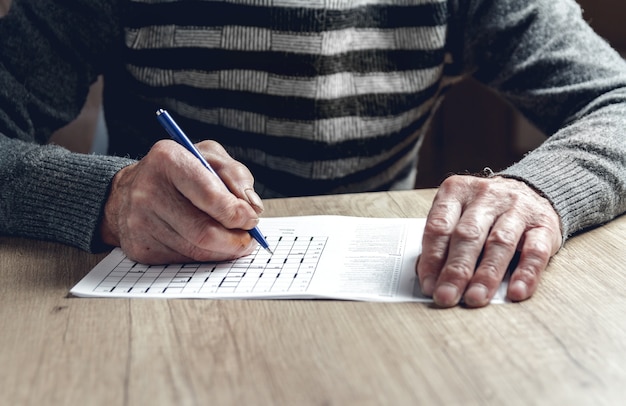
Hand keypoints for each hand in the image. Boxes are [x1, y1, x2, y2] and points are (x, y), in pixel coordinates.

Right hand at [100, 140, 264, 263]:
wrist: (128, 191)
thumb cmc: (177, 172)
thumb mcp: (208, 157)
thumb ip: (236, 175)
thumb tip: (252, 207)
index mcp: (168, 160)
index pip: (210, 196)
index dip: (236, 213)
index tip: (251, 218)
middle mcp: (148, 191)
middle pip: (204, 231)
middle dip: (236, 240)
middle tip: (249, 238)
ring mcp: (140, 223)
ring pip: (197, 251)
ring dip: (224, 250)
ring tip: (233, 241)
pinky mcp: (140, 248)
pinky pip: (184, 260)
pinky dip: (204, 255)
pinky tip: (207, 244)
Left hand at [416, 175, 561, 307]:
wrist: (530, 188)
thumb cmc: (485, 210)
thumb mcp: (458, 214)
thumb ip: (443, 241)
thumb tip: (429, 277)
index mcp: (457, 191)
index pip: (439, 226)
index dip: (432, 258)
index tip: (428, 285)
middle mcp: (486, 196)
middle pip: (468, 236)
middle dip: (456, 270)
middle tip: (447, 296)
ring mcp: (517, 208)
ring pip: (499, 243)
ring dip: (486, 275)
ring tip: (475, 298)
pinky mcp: (544, 224)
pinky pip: (536, 251)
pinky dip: (526, 273)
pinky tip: (516, 292)